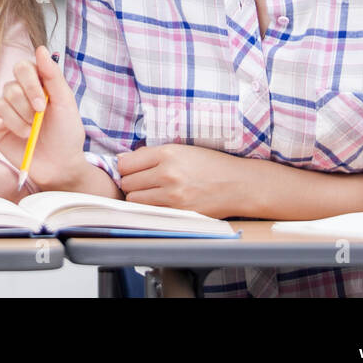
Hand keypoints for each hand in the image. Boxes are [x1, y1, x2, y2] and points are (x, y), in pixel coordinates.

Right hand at [0, 45, 87, 190]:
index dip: (30, 85)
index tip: (42, 106)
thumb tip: (42, 49)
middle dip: (25, 108)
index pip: (22, 68)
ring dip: (15, 121)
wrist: (59, 166)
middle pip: (10, 87)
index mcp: (35, 83)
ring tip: (29, 134)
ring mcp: (3, 111)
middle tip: (37, 123)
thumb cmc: (66, 133)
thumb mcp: (66, 103)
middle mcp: (17, 94)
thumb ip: (53, 76)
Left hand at [117, 144, 251, 217]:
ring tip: (151, 193)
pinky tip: (162, 203)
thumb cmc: (211, 165)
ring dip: (139, 198)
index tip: (131, 170)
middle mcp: (167, 173)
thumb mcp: (182, 150)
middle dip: (131, 183)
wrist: (239, 184)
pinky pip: (150, 212)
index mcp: (167, 153)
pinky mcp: (179, 212)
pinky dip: (151, 209)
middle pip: (127, 183)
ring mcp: (173, 195)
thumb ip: (152, 154)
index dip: (125, 168)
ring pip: (134, 200)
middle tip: (142, 183)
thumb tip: (123, 160)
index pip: (125, 164)